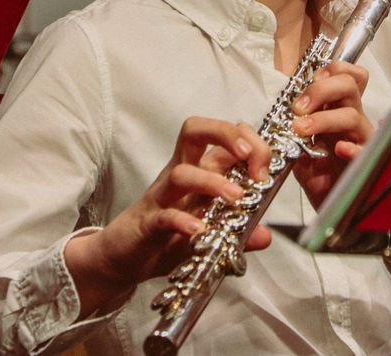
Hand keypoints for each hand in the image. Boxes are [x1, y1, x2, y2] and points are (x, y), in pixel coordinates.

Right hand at [65, 117, 271, 317]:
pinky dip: (182, 221)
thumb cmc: (169, 234)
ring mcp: (162, 196)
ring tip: (236, 198)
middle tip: (251, 158)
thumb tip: (266, 236)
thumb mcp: (211, 232)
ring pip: (181, 172)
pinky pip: (163, 215)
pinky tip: (199, 230)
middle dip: (227, 135)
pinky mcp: (147, 222)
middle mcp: (181, 173)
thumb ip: (240, 232)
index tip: (267, 168)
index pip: (224, 135)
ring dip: (212, 182)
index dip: (250, 140)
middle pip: (196, 131)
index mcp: (200, 168)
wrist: (124, 258)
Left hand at [291, 59, 373, 208]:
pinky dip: (352, 147)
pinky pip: (364, 151)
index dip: (331, 70)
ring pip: (352, 115)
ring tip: (302, 130)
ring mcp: (361, 140)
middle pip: (350, 85)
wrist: (330, 209)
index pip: (348, 74)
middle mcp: (353, 120)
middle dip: (321, 90)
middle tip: (299, 109)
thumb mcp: (300, 147)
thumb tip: (276, 115)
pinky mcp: (364, 165)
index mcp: (338, 110)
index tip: (310, 82)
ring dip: (324, 118)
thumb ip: (294, 128)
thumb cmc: (320, 175)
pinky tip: (338, 150)